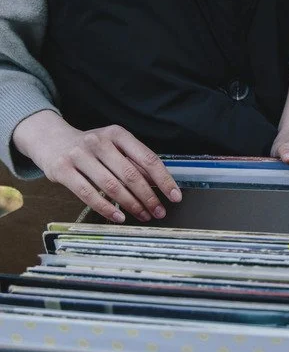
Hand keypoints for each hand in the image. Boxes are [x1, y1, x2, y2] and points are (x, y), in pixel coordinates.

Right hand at [12, 111, 181, 222]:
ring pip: (112, 185)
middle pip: (131, 174)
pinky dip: (106, 208)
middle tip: (159, 212)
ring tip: (143, 216)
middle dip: (149, 197)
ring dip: (131, 204)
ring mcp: (79, 155)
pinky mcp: (62, 170)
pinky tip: (119, 217)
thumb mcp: (114, 146)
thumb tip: (160, 185)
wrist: (49, 139)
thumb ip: (134, 162)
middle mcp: (99, 141)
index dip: (164, 180)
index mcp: (118, 134)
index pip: (148, 159)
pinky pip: (88, 194)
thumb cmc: (91, 147)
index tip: (175, 196)